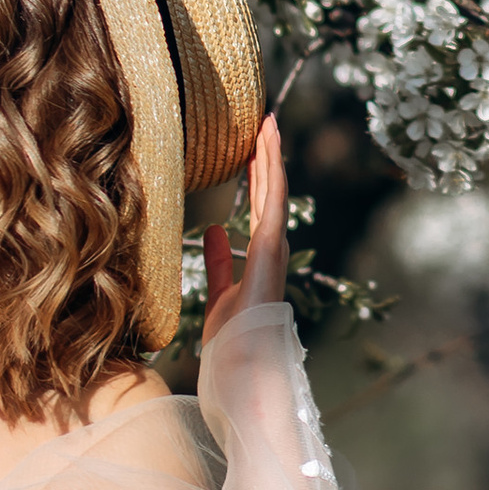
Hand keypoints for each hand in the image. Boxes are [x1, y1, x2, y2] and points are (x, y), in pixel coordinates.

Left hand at [200, 112, 287, 348]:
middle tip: (263, 123)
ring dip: (271, 157)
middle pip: (269, 193)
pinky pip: (272, 205)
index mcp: (261, 256)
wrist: (243, 366)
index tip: (251, 146)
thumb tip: (214, 229)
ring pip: (274, 192)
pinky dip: (271, 175)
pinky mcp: (270, 250)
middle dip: (266, 158)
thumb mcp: (218, 291)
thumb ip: (219, 261)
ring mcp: (274, 248)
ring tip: (267, 124)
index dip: (257, 175)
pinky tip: (266, 150)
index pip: (259, 206)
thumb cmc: (235, 338)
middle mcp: (271, 248)